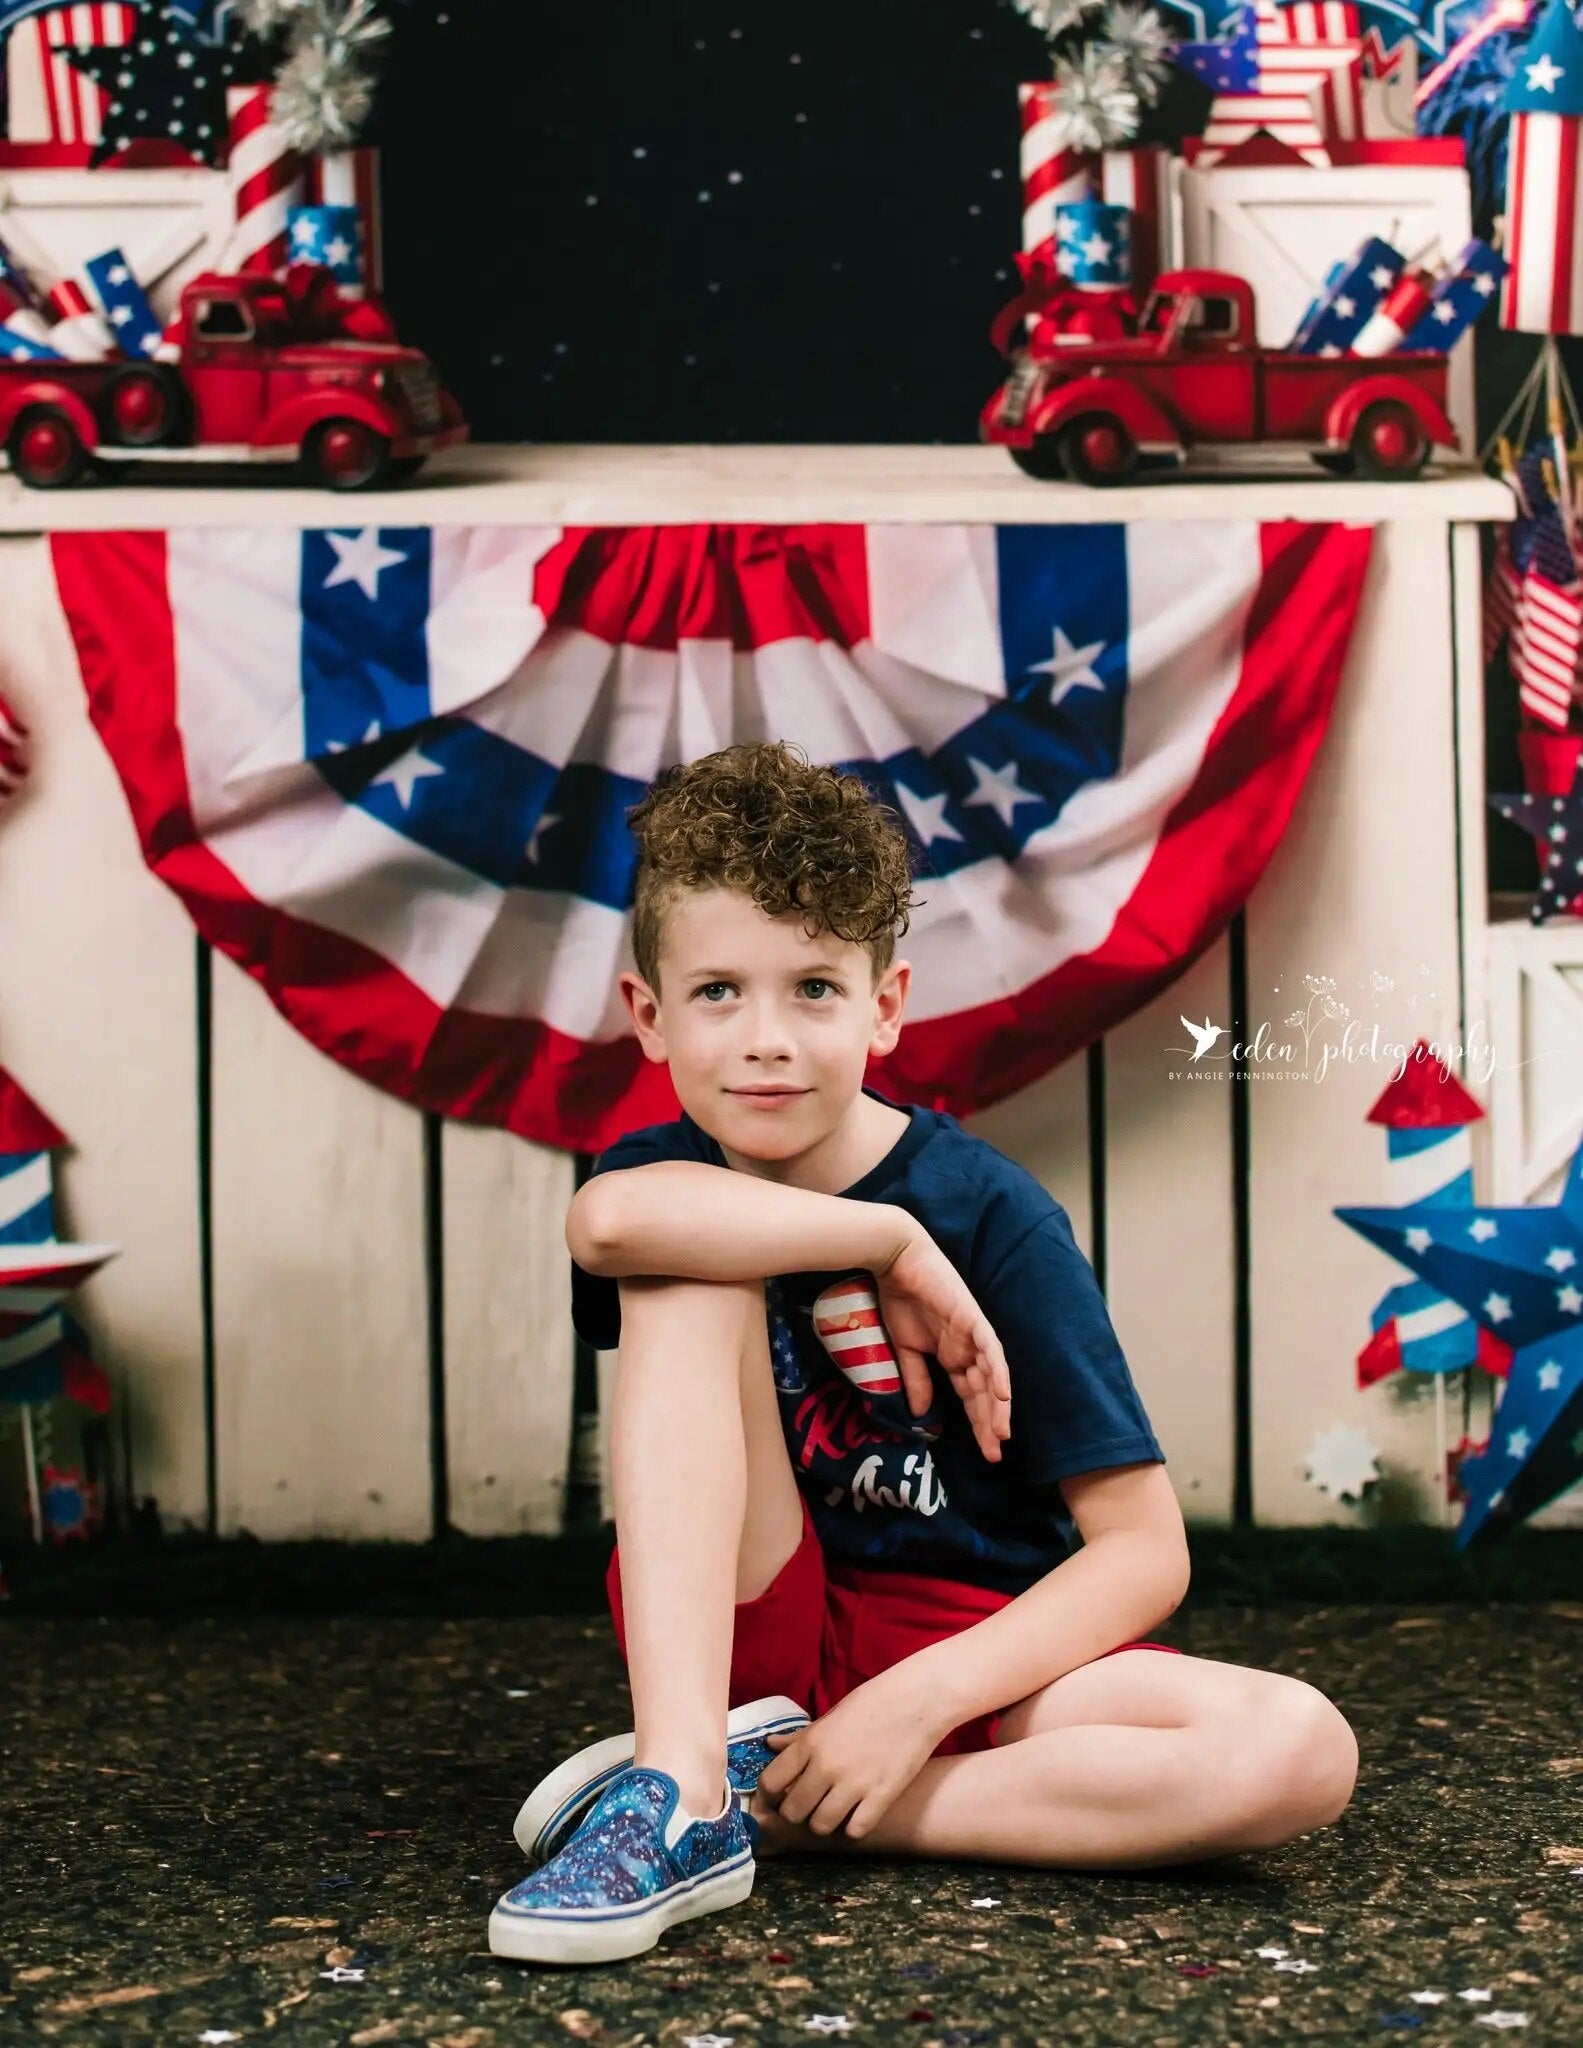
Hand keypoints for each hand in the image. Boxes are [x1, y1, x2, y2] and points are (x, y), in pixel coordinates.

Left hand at [756, 1669, 948, 1839]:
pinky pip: (854, 1831)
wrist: (917, 1700)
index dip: (772, 1794)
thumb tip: (769, 1744)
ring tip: (834, 1811)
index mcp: (811, 1742)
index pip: (770, 1784)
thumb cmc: (871, 1704)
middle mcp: (827, 1765)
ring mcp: (855, 1783)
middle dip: (797, 1812)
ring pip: (819, 1826)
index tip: (782, 1793)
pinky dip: (854, 1826)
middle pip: (791, 1812)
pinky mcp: (882, 1796)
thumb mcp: (830, 1717)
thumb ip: (799, 1738)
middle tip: (809, 1805)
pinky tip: (859, 1813)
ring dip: (824, 1822)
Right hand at [871, 1220, 1011, 1462]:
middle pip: (985, 1393)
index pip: (971, 1397)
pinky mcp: (973, 1319)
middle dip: (990, 1424)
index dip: (978, 1424)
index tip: (985, 1453)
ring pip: (992, 1376)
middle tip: (994, 1455)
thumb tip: (921, 1414)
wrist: (895, 1260)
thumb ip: (916, 1378)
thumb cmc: (899, 1298)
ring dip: (998, 1405)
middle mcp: (969, 1349)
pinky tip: (1003, 1395)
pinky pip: (990, 1348)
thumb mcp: (904, 1348)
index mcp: (954, 1355)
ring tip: (1000, 1434)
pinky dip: (997, 1371)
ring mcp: (973, 1334)